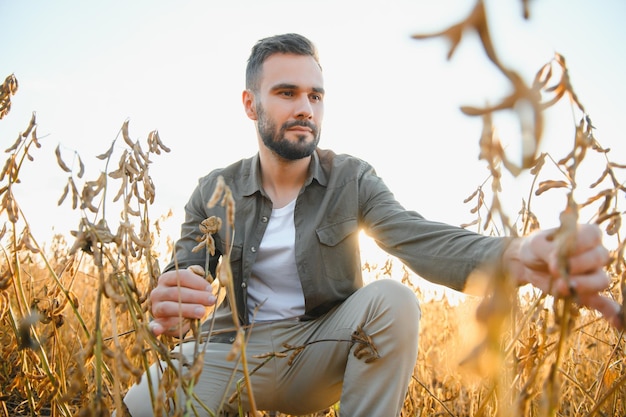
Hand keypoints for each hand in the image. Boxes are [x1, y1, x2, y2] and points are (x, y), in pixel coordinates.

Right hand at [149, 267, 217, 336]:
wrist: (175, 313)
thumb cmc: (186, 297)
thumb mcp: (191, 288)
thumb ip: (198, 287)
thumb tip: (208, 290)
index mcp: (167, 278)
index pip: (181, 276)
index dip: (197, 282)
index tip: (209, 289)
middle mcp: (158, 291)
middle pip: (176, 292)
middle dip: (196, 296)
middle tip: (211, 300)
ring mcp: (155, 306)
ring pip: (168, 307)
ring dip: (186, 310)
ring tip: (201, 312)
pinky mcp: (156, 322)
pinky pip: (154, 325)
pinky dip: (155, 328)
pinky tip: (158, 330)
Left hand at [507, 223, 622, 329]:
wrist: (527, 263)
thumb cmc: (536, 247)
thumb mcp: (536, 244)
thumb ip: (549, 251)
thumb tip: (558, 266)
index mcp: (587, 234)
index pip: (592, 237)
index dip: (575, 247)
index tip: (554, 255)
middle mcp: (596, 252)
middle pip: (598, 258)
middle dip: (576, 266)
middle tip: (554, 271)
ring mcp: (594, 273)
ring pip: (601, 280)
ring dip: (583, 285)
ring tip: (561, 287)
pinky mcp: (587, 292)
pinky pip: (603, 303)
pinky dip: (610, 311)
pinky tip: (617, 323)